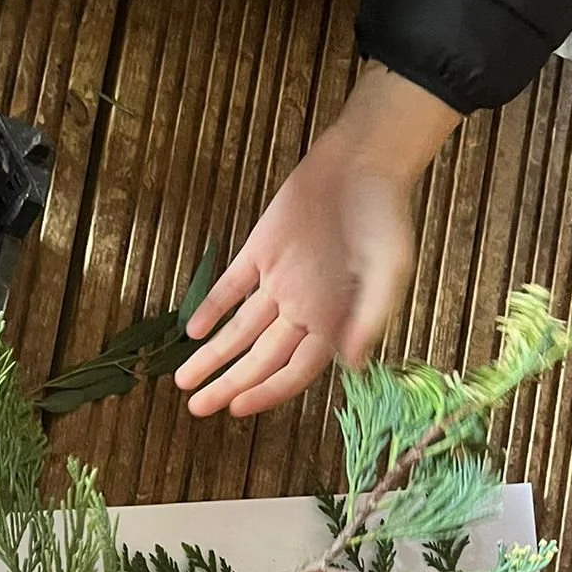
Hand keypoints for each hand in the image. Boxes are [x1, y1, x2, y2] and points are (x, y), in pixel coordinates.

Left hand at [173, 67, 457, 418]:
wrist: (362, 160)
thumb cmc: (385, 218)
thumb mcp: (389, 270)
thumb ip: (370, 317)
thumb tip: (352, 364)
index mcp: (334, 321)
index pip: (293, 371)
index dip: (265, 392)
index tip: (236, 410)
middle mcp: (302, 309)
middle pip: (259, 359)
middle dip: (228, 384)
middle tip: (196, 407)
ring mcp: (278, 281)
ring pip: (239, 329)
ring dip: (212, 355)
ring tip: (183, 381)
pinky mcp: (260, 251)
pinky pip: (231, 286)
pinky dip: (211, 307)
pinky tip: (192, 330)